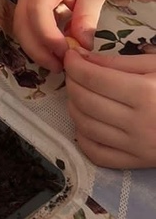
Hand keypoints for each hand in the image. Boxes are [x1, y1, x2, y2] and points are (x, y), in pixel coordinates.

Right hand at [14, 0, 109, 69]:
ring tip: (58, 64)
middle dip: (39, 51)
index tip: (68, 54)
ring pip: (20, 30)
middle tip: (61, 69)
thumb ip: (87, 17)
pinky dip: (37, 43)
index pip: (37, 15)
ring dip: (36, 50)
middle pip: (22, 27)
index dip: (49, 39)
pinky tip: (54, 52)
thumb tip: (83, 47)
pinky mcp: (26, 5)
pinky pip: (25, 27)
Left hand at [62, 49, 155, 167]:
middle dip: (72, 82)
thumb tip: (82, 59)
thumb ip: (119, 63)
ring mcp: (137, 147)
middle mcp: (139, 123)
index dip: (74, 65)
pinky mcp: (137, 163)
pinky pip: (96, 153)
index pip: (93, 79)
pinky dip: (83, 136)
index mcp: (146, 94)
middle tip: (74, 71)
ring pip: (85, 126)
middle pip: (85, 101)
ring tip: (80, 92)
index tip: (71, 55)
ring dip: (73, 105)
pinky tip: (87, 120)